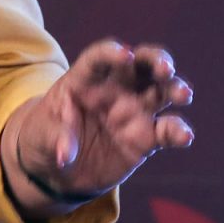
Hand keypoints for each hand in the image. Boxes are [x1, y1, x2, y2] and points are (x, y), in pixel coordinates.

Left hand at [3, 39, 194, 213]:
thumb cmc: (44, 138)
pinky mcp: (146, 138)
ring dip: (175, 88)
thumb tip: (64, 155)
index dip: (111, 53)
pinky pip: (166, 131)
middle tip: (166, 69)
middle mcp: (114, 90)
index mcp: (83, 80)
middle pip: (140, 65)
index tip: (123, 55)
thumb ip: (55, 138)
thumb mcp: (40, 136)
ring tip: (183, 94)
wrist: (58, 169)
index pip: (98, 58)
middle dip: (156, 61)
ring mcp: (133, 112)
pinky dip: (178, 131)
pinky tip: (183, 135)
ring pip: (161, 92)